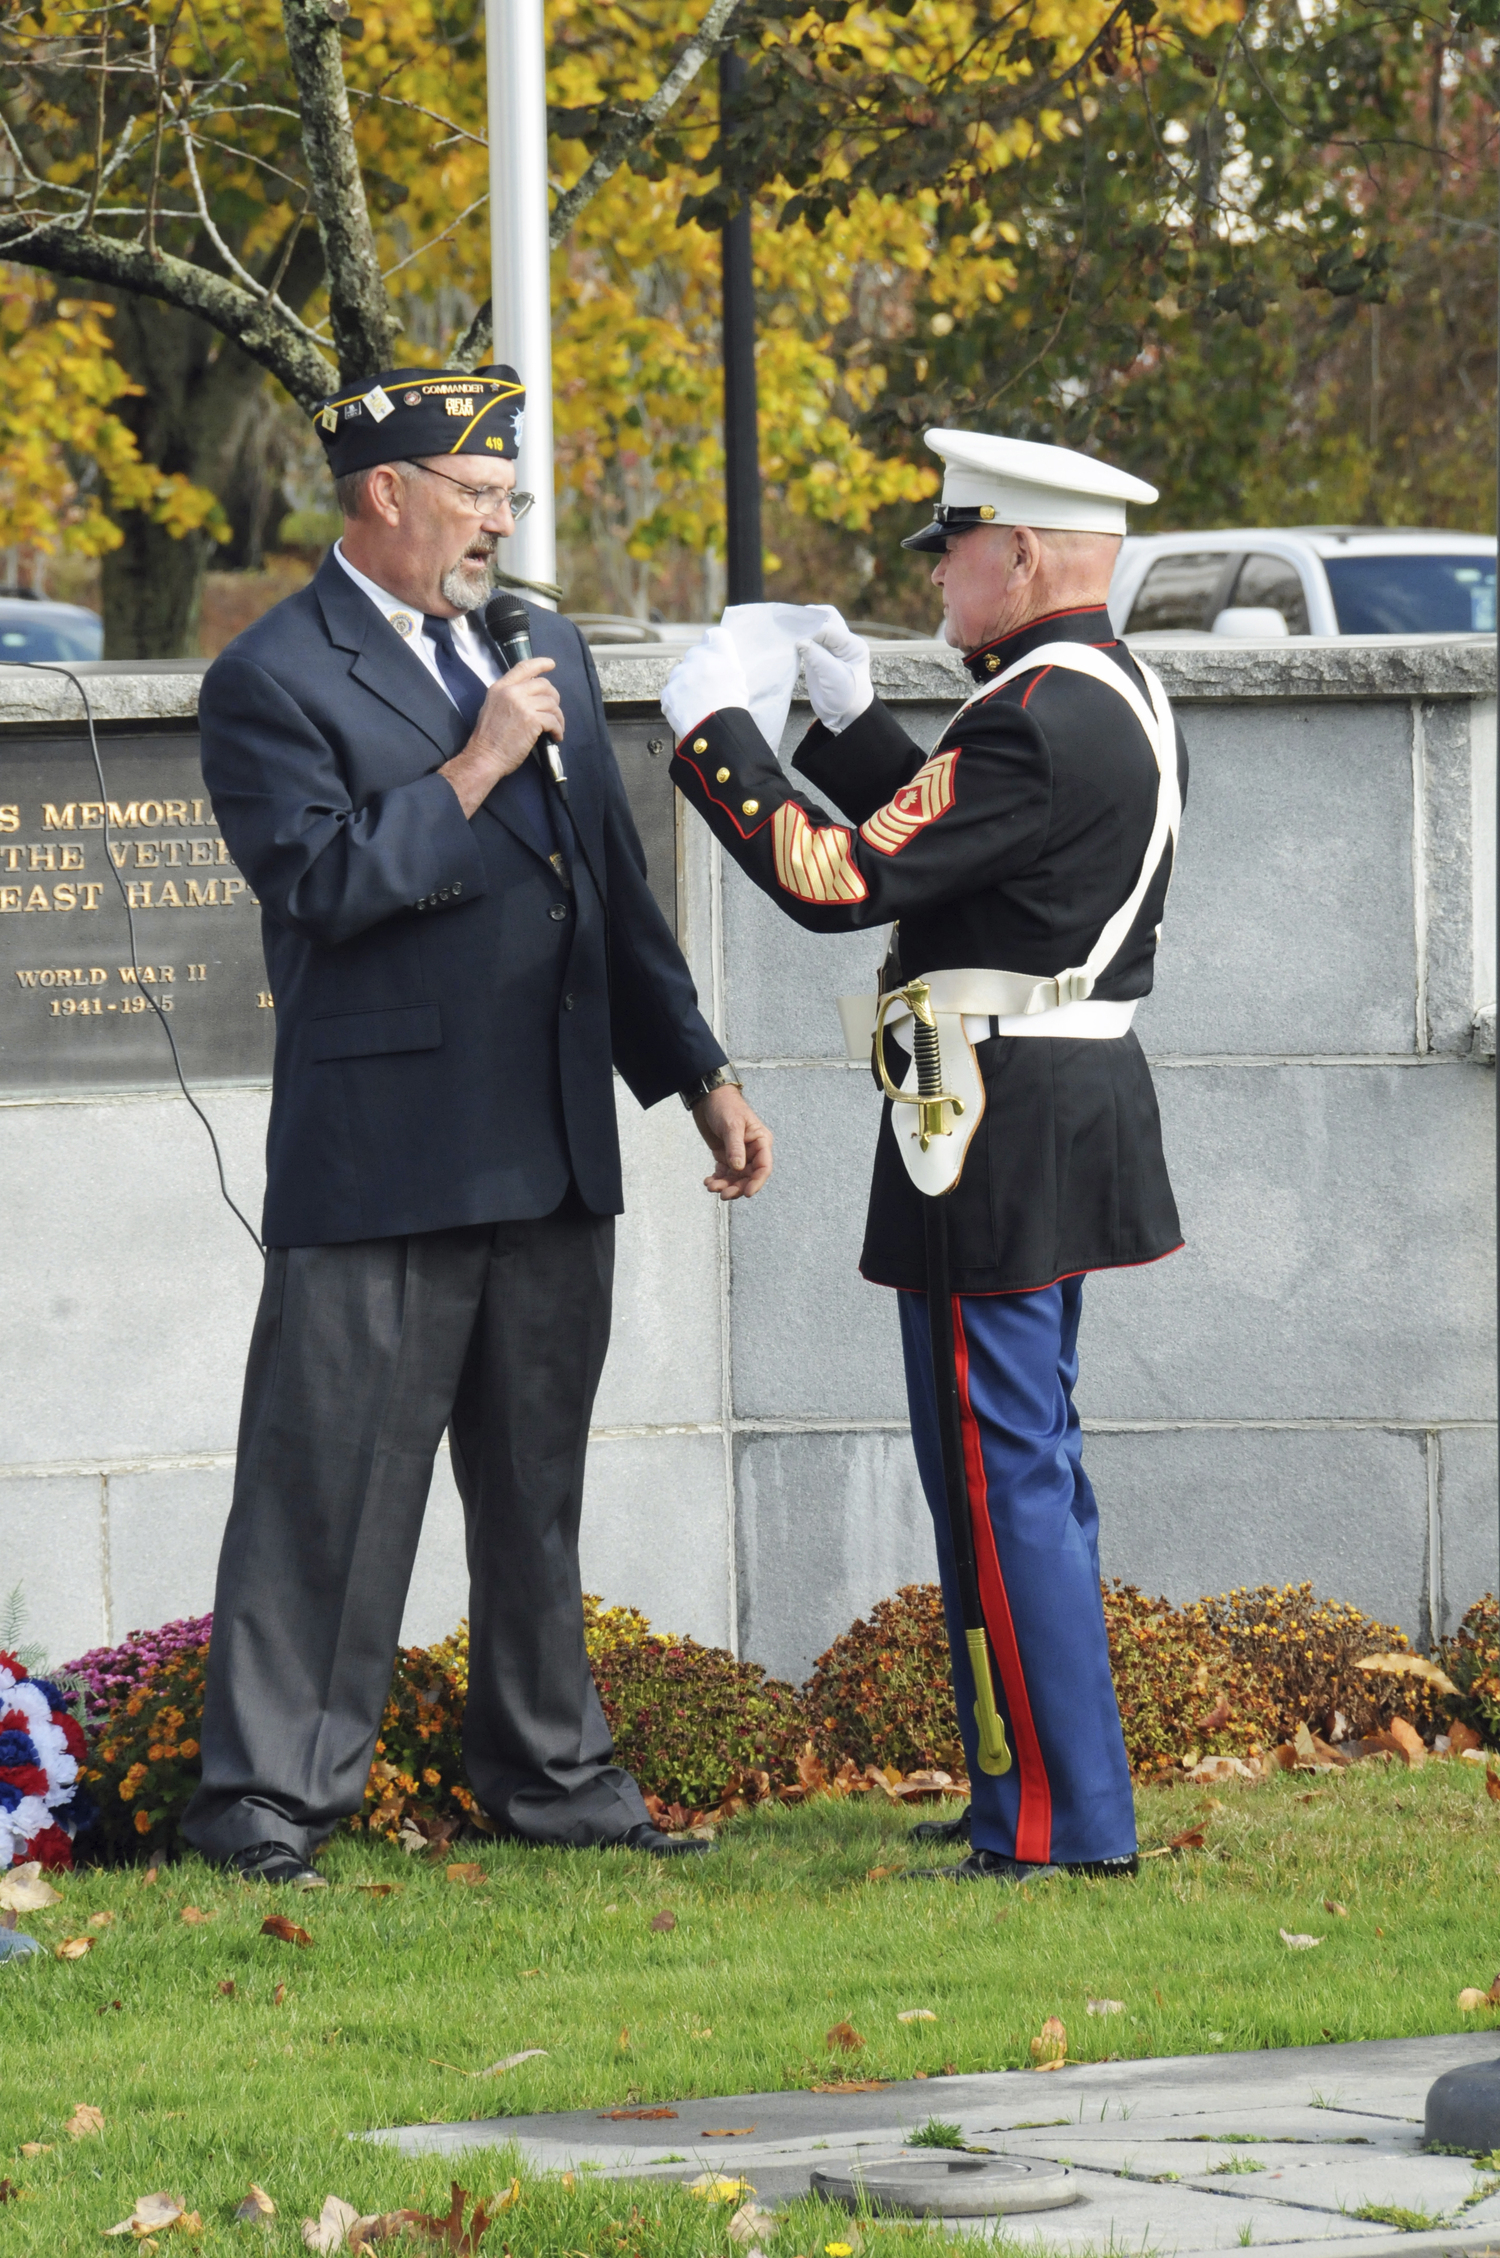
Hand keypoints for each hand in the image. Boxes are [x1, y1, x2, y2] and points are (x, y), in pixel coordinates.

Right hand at [439, 656, 564, 817]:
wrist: (485, 756)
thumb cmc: (487, 738)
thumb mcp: (492, 707)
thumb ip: (508, 697)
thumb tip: (529, 696)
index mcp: (500, 687)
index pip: (523, 668)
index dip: (540, 663)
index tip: (551, 664)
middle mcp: (511, 692)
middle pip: (544, 685)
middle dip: (554, 698)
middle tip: (554, 712)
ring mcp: (522, 705)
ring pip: (551, 703)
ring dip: (558, 717)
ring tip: (556, 728)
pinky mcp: (532, 720)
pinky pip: (553, 720)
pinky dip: (558, 729)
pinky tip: (556, 737)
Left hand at [662, 625, 749, 743]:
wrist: (716, 731)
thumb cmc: (732, 708)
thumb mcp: (739, 679)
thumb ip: (726, 663)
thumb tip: (718, 660)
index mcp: (720, 652)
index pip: (715, 635)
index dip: (714, 646)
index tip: (715, 658)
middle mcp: (697, 657)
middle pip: (695, 657)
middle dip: (698, 670)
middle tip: (708, 689)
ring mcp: (680, 674)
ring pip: (680, 676)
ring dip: (686, 686)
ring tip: (699, 705)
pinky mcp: (667, 692)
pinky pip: (671, 695)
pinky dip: (677, 703)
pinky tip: (689, 713)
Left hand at [692, 1085, 772, 1199]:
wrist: (708, 1097)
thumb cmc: (725, 1105)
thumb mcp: (731, 1125)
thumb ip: (735, 1147)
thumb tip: (738, 1168)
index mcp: (761, 1142)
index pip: (764, 1167)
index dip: (757, 1182)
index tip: (747, 1193)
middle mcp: (752, 1151)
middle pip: (749, 1177)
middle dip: (737, 1187)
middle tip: (724, 1194)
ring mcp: (738, 1154)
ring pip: (735, 1178)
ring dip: (725, 1185)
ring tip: (711, 1187)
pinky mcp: (725, 1155)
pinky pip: (724, 1173)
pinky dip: (717, 1180)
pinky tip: (708, 1182)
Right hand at [801, 614, 872, 734]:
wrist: (846, 716)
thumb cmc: (846, 697)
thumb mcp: (833, 677)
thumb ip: (817, 656)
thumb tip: (799, 640)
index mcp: (852, 645)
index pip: (830, 628)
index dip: (812, 629)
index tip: (796, 638)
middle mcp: (844, 642)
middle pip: (827, 618)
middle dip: (810, 618)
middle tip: (791, 623)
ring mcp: (832, 648)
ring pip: (818, 627)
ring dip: (805, 627)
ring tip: (788, 630)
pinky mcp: (821, 656)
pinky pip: (811, 640)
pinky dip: (801, 638)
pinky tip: (790, 641)